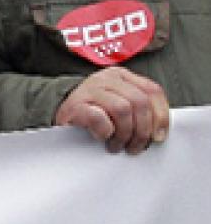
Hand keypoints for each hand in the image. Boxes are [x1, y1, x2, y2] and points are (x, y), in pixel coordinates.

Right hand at [54, 67, 168, 152]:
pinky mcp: (75, 104)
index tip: (159, 137)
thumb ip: (140, 110)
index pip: (152, 90)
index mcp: (122, 77)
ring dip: (125, 133)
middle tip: (135, 147)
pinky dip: (105, 131)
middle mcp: (107, 78)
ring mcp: (90, 89)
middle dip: (142, 129)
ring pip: (123, 109)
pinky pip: (100, 117)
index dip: (161, 115)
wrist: (61, 118)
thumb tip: (160, 132)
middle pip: (140, 101)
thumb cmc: (95, 116)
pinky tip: (102, 138)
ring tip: (117, 145)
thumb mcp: (120, 106)